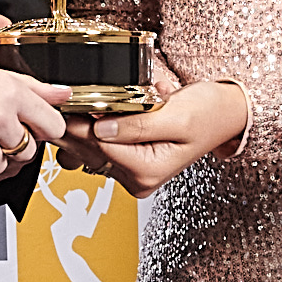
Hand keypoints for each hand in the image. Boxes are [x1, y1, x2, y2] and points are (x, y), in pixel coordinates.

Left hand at [66, 79, 248, 196]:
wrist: (226, 115)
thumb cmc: (209, 114)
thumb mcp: (176, 116)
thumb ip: (137, 125)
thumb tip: (100, 128)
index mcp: (147, 170)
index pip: (99, 145)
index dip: (77, 122)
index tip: (60, 104)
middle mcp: (138, 178)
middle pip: (89, 151)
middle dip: (71, 126)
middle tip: (55, 103)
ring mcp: (133, 173)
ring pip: (90, 151)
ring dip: (78, 129)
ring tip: (66, 106)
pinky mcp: (131, 164)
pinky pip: (100, 149)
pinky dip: (90, 132)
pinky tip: (86, 116)